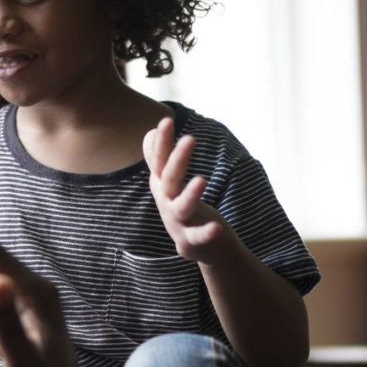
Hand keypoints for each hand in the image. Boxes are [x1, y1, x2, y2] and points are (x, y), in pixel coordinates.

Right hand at [143, 117, 229, 262]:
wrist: (195, 246)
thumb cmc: (183, 208)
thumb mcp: (169, 182)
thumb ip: (159, 158)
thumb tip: (151, 132)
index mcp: (162, 185)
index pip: (159, 160)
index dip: (162, 142)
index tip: (167, 120)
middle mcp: (165, 201)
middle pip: (169, 178)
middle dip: (177, 159)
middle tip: (190, 139)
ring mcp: (177, 221)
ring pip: (181, 206)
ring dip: (190, 194)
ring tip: (201, 180)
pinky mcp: (190, 240)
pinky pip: (197, 236)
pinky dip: (205, 232)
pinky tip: (216, 227)